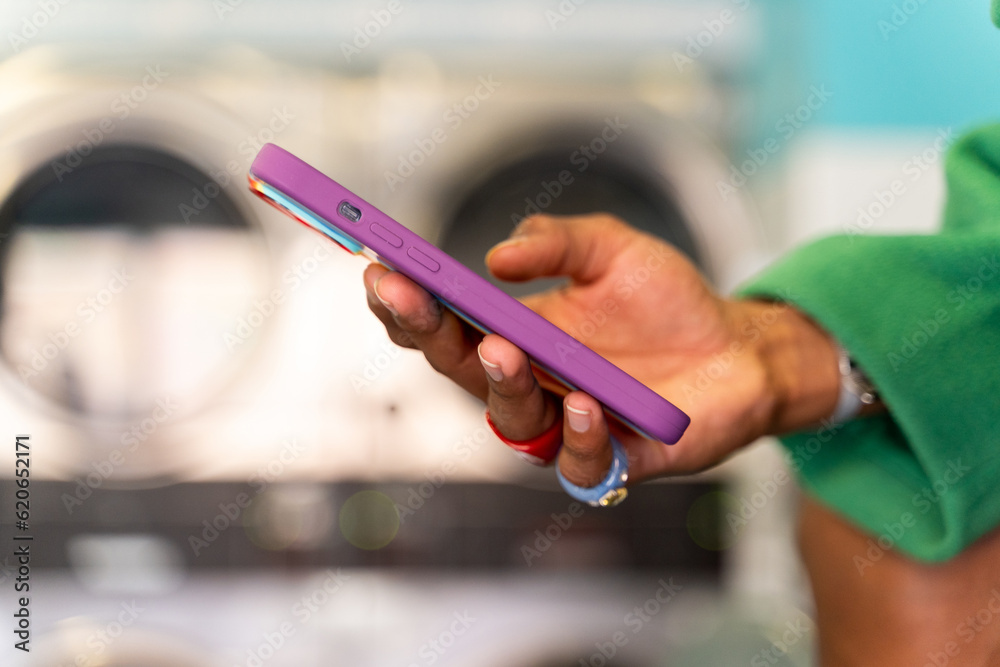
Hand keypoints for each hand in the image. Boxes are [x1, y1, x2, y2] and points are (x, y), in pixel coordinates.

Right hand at [363, 214, 841, 486]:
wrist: (739, 347)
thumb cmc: (669, 301)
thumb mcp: (612, 248)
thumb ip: (558, 242)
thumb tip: (497, 258)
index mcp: (517, 333)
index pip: (445, 325)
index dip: (408, 302)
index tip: (381, 267)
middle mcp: (530, 383)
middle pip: (459, 368)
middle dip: (427, 331)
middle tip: (408, 294)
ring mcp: (565, 424)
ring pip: (509, 419)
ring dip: (500, 383)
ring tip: (505, 348)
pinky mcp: (613, 458)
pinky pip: (578, 462)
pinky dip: (577, 435)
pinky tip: (585, 405)